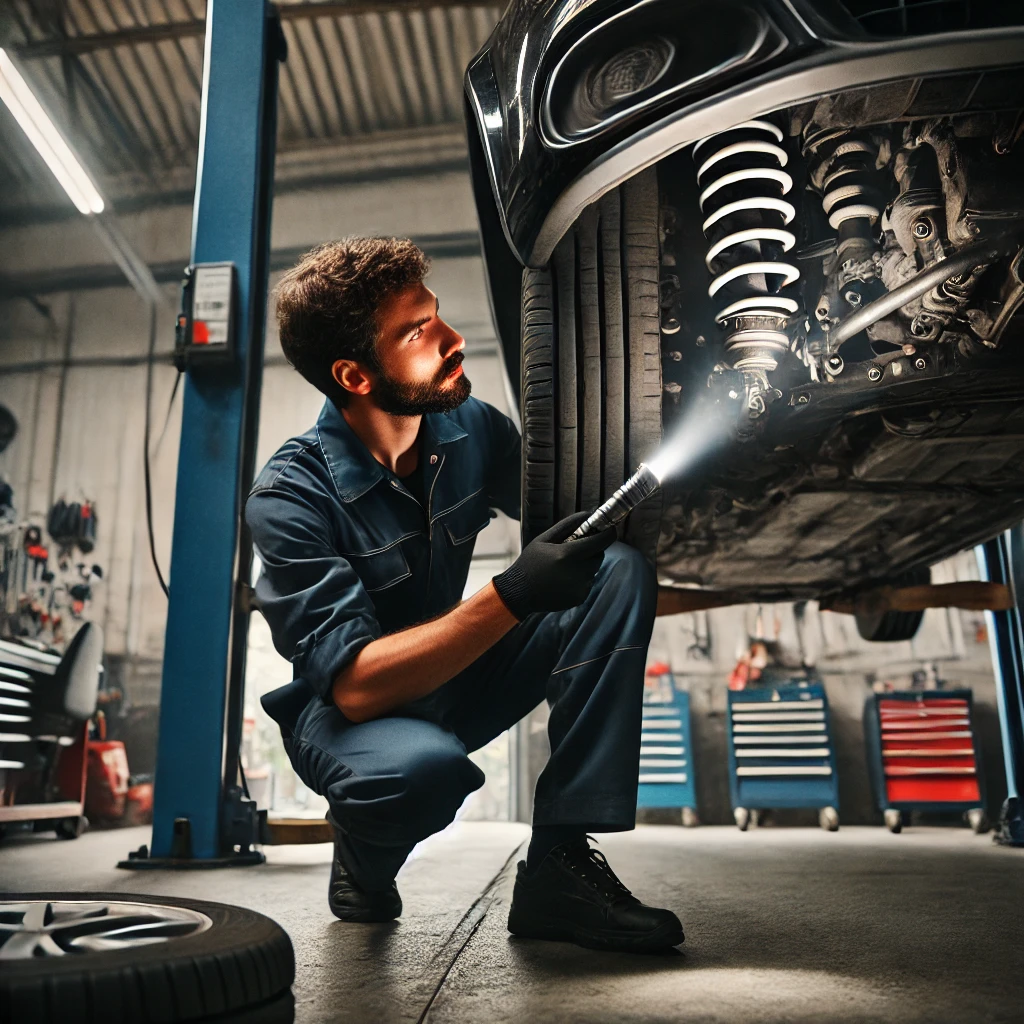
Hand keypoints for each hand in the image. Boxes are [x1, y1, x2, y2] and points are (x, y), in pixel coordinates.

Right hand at [492, 512, 616, 619]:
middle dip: (592, 550)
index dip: (609, 533)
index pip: (600, 541)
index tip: (610, 528)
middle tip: (576, 549)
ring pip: (593, 570)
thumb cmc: (530, 562)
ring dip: (586, 565)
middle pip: (599, 556)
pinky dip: (581, 579)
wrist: (519, 592)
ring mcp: (580, 587)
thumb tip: (588, 514)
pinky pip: (588, 583)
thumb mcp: (544, 538)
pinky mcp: (580, 598)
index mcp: (567, 554)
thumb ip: (567, 525)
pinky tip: (563, 580)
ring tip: (565, 566)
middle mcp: (577, 572)